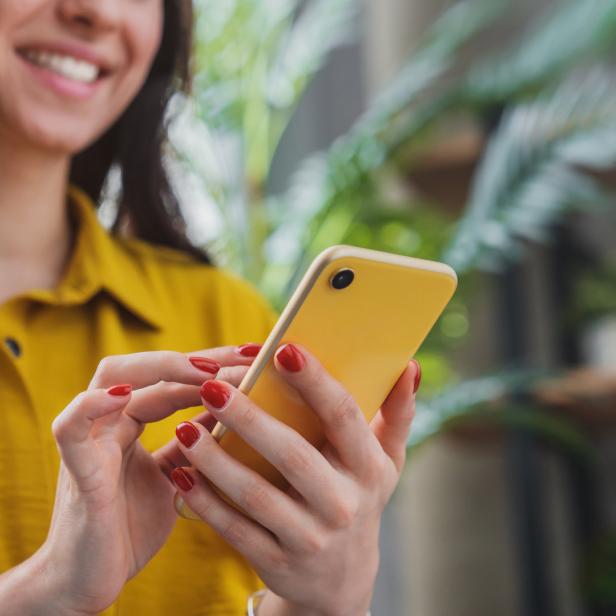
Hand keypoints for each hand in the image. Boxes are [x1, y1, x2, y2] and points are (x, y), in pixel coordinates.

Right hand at [33, 345, 257, 614]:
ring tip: (206, 370)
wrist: (89, 583)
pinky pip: (71, 427)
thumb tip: (235, 412)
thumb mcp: (177, 478)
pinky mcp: (77, 470)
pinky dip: (94, 405)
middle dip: (197, 358)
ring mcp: (91, 441)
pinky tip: (125, 395)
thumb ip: (195, 444)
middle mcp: (111, 422)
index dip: (213, 364)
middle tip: (245, 356)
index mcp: (132, 423)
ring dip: (161, 368)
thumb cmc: (131, 528)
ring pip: (112, 378)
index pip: (173, 378)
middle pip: (147, 367)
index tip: (256, 357)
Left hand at [171, 343, 418, 615]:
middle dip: (250, 418)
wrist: (341, 581)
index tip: (284, 349)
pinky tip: (180, 474)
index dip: (315, 382)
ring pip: (256, 495)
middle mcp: (343, 504)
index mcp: (368, 468)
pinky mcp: (278, 563)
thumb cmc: (359, 498)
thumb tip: (409, 366)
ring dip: (216, 460)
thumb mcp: (386, 462)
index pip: (343, 417)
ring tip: (184, 428)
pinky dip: (205, 502)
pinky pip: (235, 530)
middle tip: (211, 386)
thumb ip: (397, 413)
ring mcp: (310, 538)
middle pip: (293, 454)